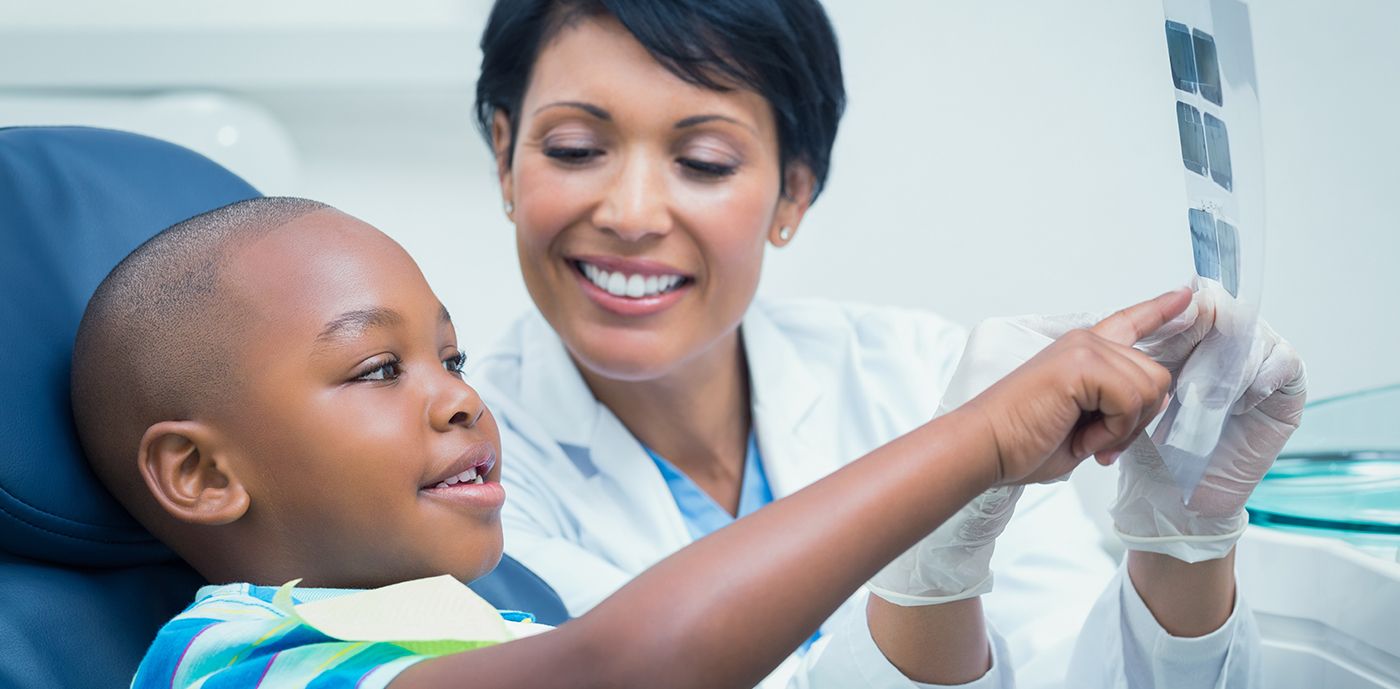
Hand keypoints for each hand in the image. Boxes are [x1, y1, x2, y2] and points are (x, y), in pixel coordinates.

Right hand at [995, 281, 1308, 560]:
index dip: (1160, 310)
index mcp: (1082, 353)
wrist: (985, 447)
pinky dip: (1113, 431)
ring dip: (1123, 428)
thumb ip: (1119, 409)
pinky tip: (1082, 437)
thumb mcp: (1085, 427)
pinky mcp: (1082, 364)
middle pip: (1156, 377)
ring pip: (1150, 391)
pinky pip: (1130, 402)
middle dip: (1136, 421)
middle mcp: (1086, 343)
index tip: (1186, 295)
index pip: (1129, 322)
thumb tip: (1157, 403)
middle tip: (1096, 442)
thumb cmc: (1023, 442)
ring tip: (1084, 438)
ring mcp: (1085, 349)